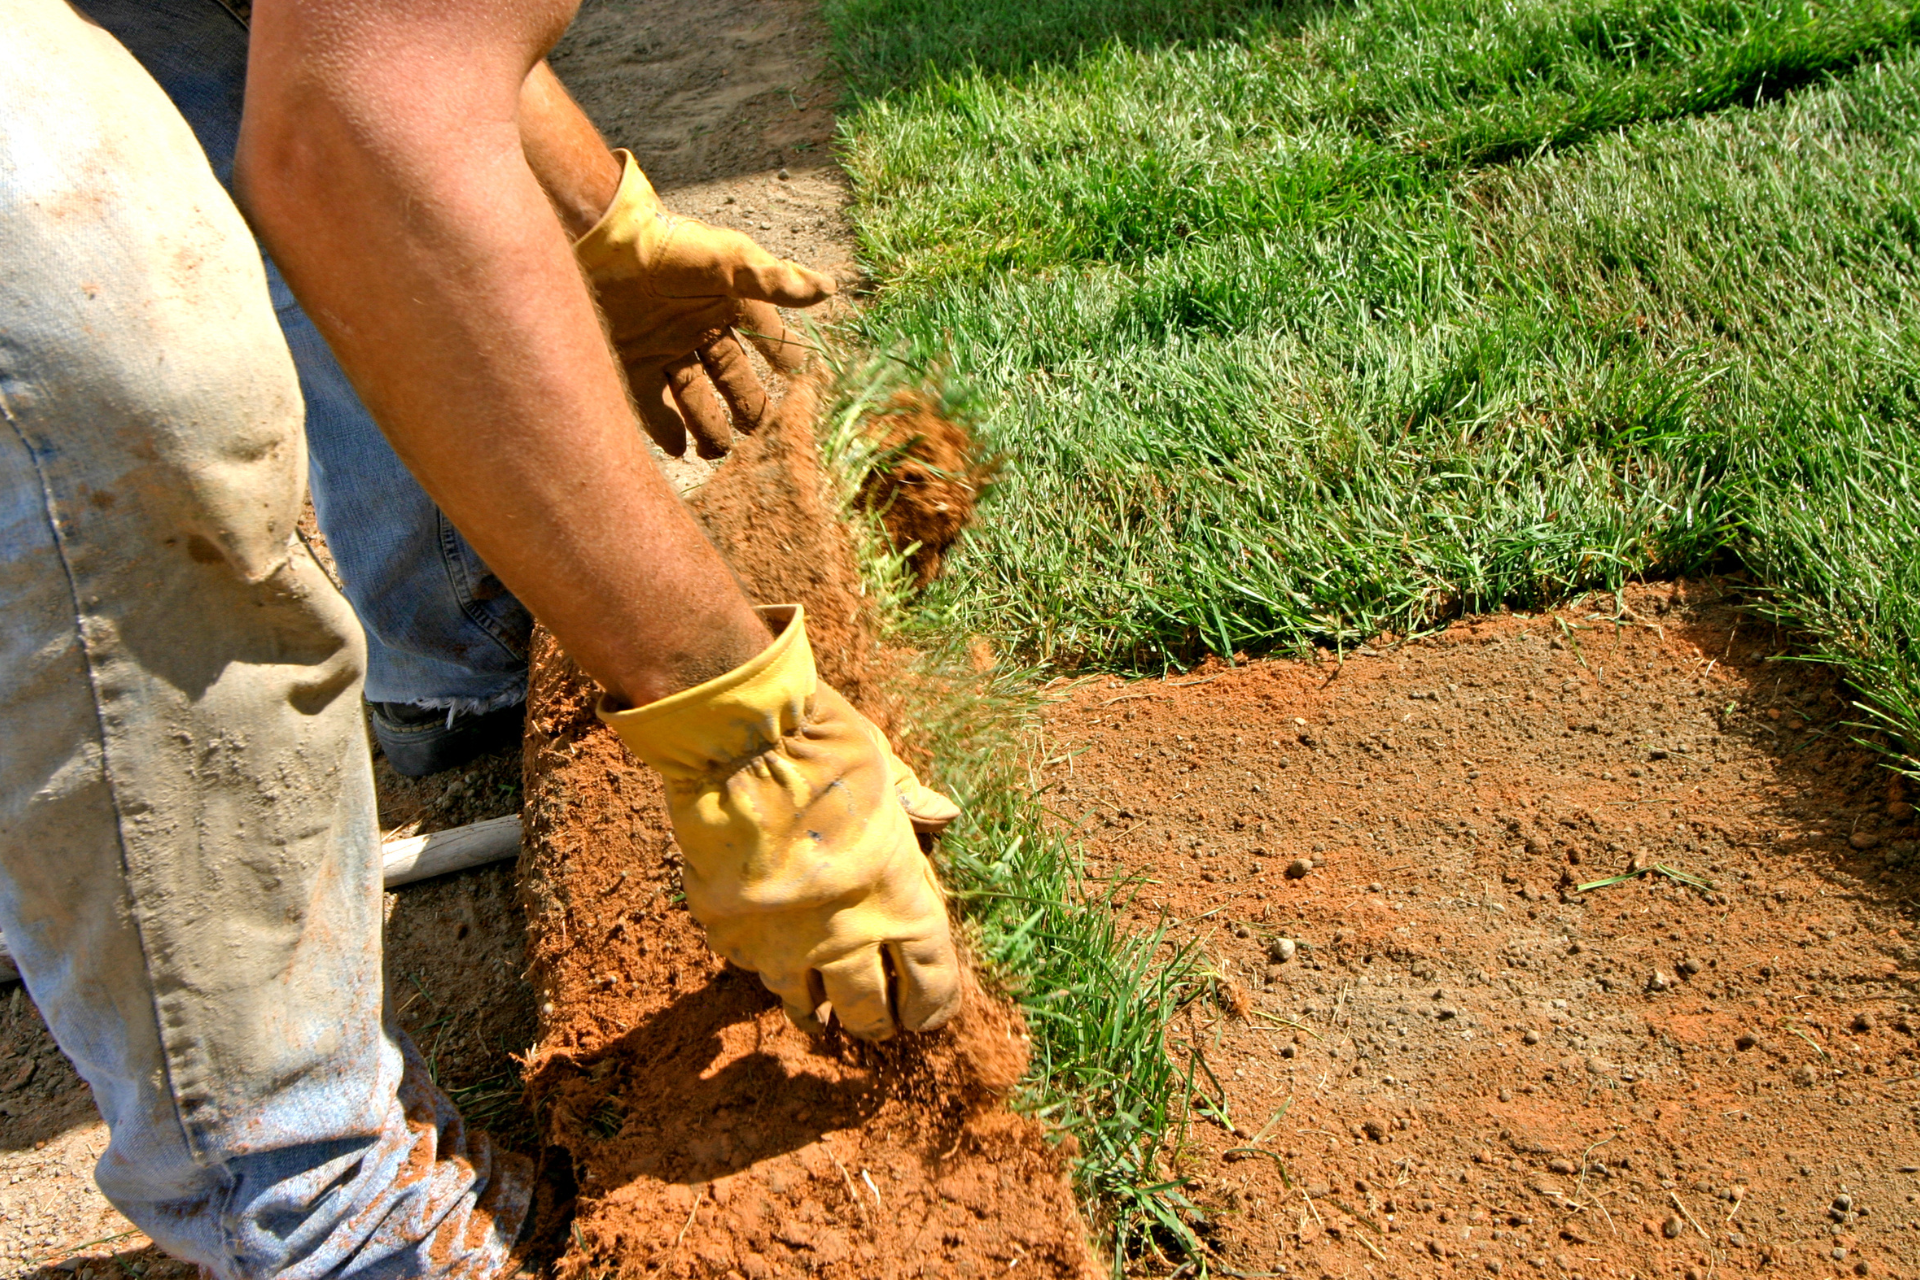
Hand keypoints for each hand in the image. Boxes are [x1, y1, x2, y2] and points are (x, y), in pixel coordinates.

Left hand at [575, 151, 835, 459]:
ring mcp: (664, 348)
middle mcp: (698, 329)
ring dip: (709, 426)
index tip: (804, 383)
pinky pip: (652, 405)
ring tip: (720, 452)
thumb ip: (774, 281)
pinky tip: (680, 450)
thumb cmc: (670, 245)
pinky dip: (666, 429)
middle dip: (749, 406)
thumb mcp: (729, 260)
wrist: (603, 240)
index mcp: (727, 304)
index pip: (766, 337)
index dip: (785, 358)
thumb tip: (828, 289)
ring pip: (695, 398)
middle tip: (763, 433)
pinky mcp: (632, 362)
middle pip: (732, 377)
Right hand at [598, 605, 961, 1038]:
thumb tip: (944, 812)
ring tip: (815, 1017)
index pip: (930, 982)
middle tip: (874, 1022)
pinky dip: (759, 963)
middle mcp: (846, 936)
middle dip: (875, 1021)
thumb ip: (912, 803)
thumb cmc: (824, 747)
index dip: (931, 1006)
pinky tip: (762, 955)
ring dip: (812, 1010)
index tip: (926, 1014)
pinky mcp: (729, 932)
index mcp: (900, 899)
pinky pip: (749, 965)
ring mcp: (783, 942)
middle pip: (868, 1012)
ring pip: (802, 1004)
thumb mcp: (884, 769)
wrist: (739, 744)